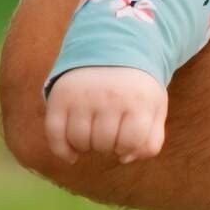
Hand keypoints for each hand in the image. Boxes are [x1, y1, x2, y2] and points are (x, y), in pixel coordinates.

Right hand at [44, 66, 169, 162]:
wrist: (112, 50)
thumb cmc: (136, 90)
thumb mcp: (155, 109)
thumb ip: (151, 140)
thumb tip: (124, 159)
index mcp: (139, 100)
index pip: (131, 142)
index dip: (127, 147)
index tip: (126, 138)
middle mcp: (109, 97)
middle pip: (104, 144)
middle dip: (108, 146)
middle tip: (109, 131)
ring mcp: (83, 96)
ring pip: (79, 142)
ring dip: (86, 146)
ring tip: (93, 132)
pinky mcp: (61, 96)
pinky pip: (54, 135)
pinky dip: (62, 150)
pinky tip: (71, 154)